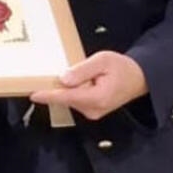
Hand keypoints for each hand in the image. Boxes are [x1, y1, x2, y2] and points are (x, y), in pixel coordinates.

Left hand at [30, 51, 148, 120]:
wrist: (139, 78)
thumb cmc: (122, 68)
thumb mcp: (103, 60)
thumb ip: (83, 70)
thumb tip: (64, 79)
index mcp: (97, 98)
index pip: (67, 97)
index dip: (49, 95)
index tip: (34, 94)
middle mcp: (93, 109)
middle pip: (67, 98)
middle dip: (58, 87)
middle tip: (57, 71)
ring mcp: (92, 112)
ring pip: (71, 99)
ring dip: (68, 88)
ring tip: (82, 73)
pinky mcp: (92, 111)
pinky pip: (76, 100)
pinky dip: (74, 90)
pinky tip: (82, 80)